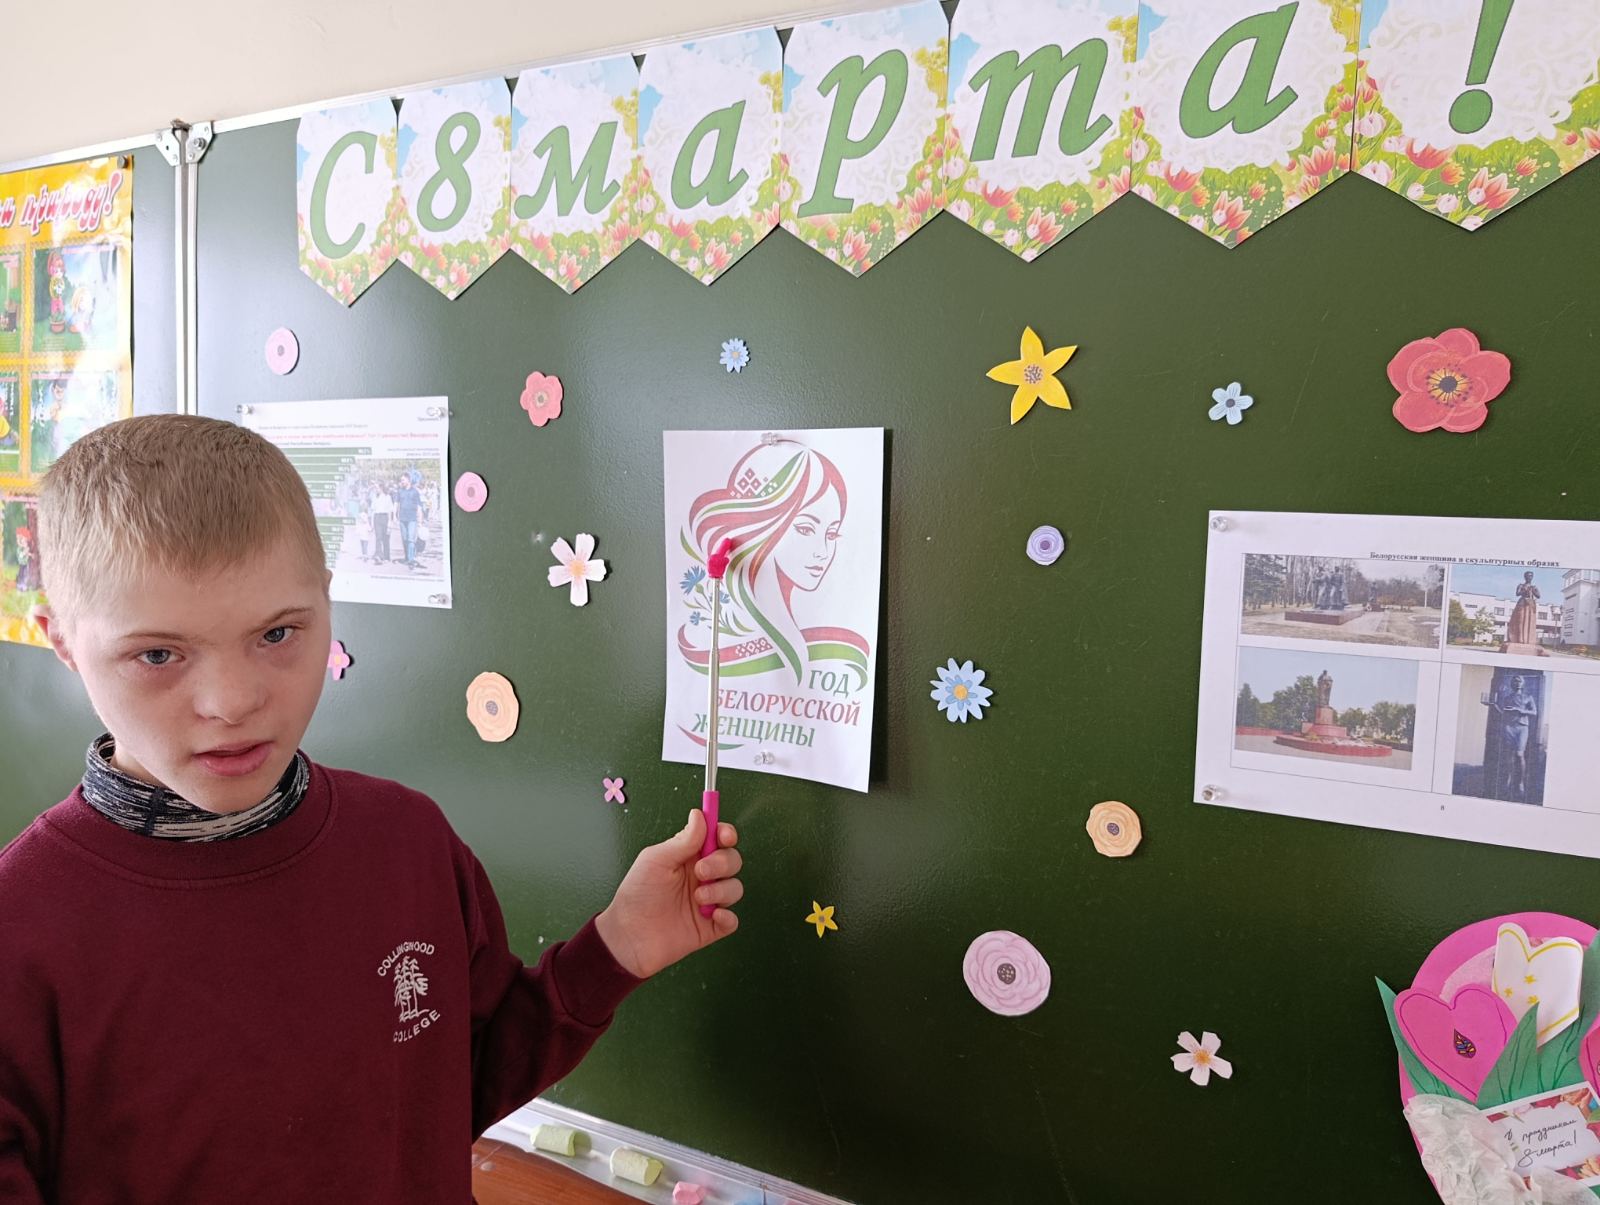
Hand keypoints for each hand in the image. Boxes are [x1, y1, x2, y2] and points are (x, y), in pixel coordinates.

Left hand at [594, 809, 742, 979]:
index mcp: (688, 857)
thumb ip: (683, 840)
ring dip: (721, 890)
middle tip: (701, 871)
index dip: (725, 833)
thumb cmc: (636, 895)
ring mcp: (707, 902)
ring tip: (698, 897)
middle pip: (731, 860)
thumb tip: (700, 815)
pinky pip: (732, 920)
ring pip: (735, 888)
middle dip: (722, 862)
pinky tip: (712, 915)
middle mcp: (701, 877)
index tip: (724, 836)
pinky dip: (728, 917)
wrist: (629, 937)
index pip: (716, 838)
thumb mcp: (656, 860)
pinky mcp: (710, 926)